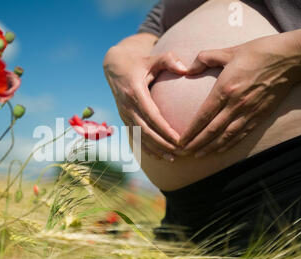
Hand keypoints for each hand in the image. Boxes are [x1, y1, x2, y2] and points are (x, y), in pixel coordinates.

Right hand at [104, 38, 186, 161]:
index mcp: (135, 92)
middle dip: (162, 143)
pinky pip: (134, 136)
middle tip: (181, 152)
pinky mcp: (124, 119)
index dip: (164, 130)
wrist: (115, 67)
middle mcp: (127, 106)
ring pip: (140, 137)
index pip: (151, 115)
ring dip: (155, 149)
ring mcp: (124, 114)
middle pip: (146, 130)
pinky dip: (146, 148)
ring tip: (172, 158)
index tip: (179, 139)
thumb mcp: (152, 58)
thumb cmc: (139, 62)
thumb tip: (185, 68)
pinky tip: (158, 157)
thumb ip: (168, 60)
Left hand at [178, 32, 300, 157]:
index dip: (190, 131)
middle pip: (212, 130)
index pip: (203, 115)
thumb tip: (188, 70)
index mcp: (225, 89)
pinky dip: (230, 144)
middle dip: (196, 143)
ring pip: (226, 136)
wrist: (290, 58)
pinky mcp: (260, 115)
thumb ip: (205, 58)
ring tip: (197, 155)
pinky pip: (242, 134)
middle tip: (183, 153)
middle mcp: (236, 104)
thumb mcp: (228, 51)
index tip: (180, 140)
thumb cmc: (258, 52)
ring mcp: (249, 111)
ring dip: (211, 148)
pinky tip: (220, 150)